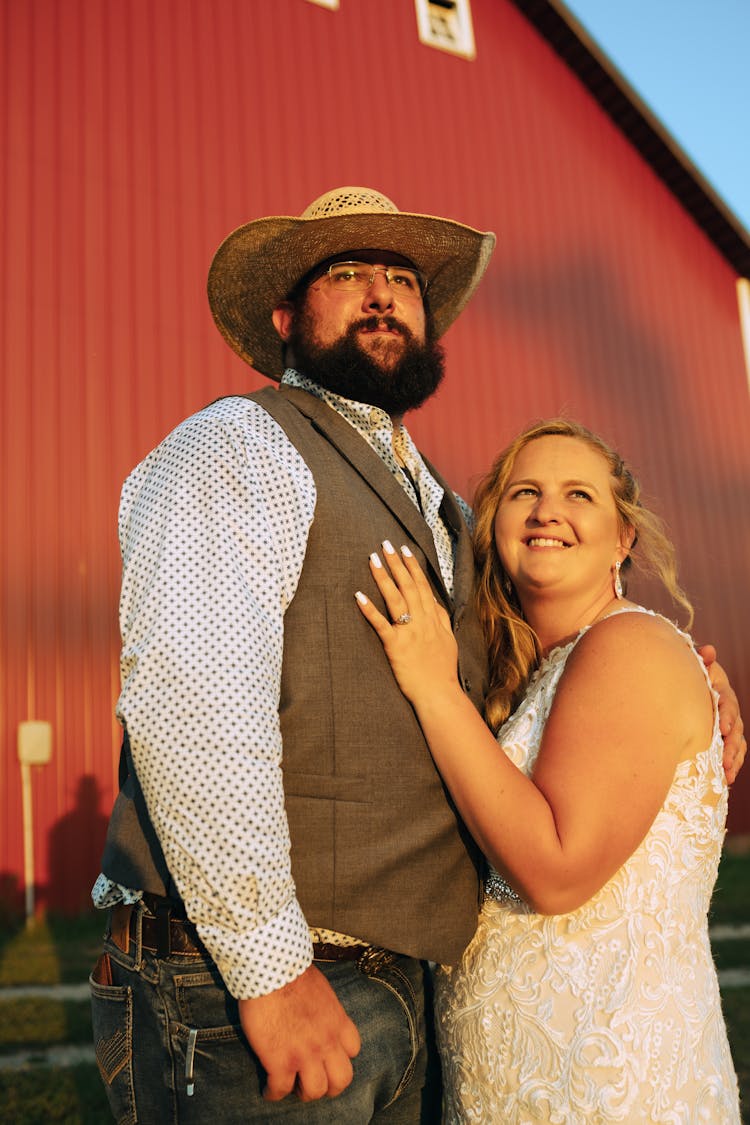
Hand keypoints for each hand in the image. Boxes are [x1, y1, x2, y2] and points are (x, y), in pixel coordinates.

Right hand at [239, 964, 359, 1101]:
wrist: (271, 970)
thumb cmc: (292, 972)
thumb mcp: (321, 990)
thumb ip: (325, 1009)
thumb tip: (317, 1012)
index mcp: (338, 1022)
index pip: (353, 1050)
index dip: (340, 1056)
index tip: (327, 1056)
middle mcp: (326, 1041)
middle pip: (341, 1080)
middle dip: (329, 1085)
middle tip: (313, 1080)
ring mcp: (304, 1054)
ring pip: (315, 1091)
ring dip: (303, 1091)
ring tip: (291, 1085)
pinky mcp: (280, 1061)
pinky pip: (280, 1090)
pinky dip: (273, 1093)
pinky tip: (268, 1089)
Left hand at [355, 540, 458, 703]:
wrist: (439, 694)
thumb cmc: (442, 670)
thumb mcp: (448, 640)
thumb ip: (441, 618)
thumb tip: (434, 600)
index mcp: (433, 619)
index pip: (422, 586)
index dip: (413, 567)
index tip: (404, 550)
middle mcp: (422, 621)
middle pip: (408, 586)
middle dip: (396, 564)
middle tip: (385, 544)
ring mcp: (409, 633)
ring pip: (395, 599)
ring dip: (383, 578)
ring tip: (373, 559)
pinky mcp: (396, 646)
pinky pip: (381, 624)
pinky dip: (369, 610)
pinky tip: (358, 596)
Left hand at [698, 645, 745, 783]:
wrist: (690, 684)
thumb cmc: (692, 674)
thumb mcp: (696, 666)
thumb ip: (703, 659)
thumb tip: (709, 650)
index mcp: (721, 692)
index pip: (728, 703)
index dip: (727, 715)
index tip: (723, 728)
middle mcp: (729, 710)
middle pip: (736, 728)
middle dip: (731, 744)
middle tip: (725, 757)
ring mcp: (729, 725)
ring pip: (737, 743)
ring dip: (733, 758)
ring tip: (726, 773)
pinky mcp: (726, 738)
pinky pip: (733, 753)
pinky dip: (731, 765)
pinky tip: (725, 779)